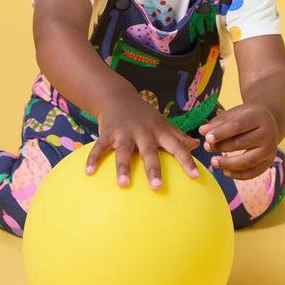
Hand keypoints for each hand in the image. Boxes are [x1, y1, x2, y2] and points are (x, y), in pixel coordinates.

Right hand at [85, 96, 200, 189]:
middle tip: (158, 188)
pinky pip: (99, 147)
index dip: (186, 161)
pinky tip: (88, 173)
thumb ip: (177, 136)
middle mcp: (143, 132)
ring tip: (123, 184)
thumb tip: (196, 145)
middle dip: (154, 170)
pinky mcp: (107, 133)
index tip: (195, 176)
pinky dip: (93, 159)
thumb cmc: (144, 116)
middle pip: (149, 152)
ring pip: (124, 152)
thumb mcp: (162, 123)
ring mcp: (124, 133)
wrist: (117, 96)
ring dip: (124, 167)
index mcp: (158, 132)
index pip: (176, 147)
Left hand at [198, 103, 278, 179]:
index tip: (207, 137)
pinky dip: (238, 175)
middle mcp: (268, 134)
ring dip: (228, 164)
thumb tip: (202, 131)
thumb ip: (218, 122)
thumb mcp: (235, 114)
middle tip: (206, 147)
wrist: (270, 122)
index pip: (238, 126)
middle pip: (242, 144)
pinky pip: (253, 173)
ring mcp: (270, 150)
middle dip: (221, 147)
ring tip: (213, 161)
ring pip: (247, 161)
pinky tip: (225, 171)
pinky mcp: (269, 162)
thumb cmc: (247, 117)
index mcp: (259, 117)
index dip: (221, 133)